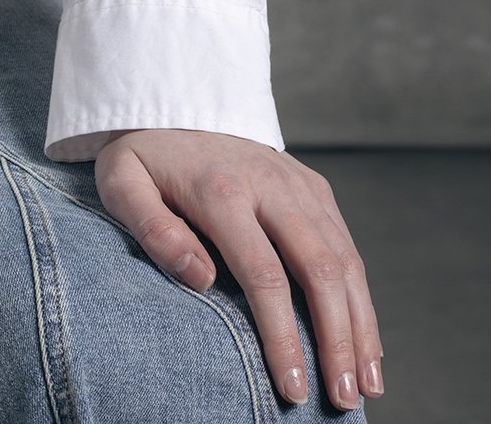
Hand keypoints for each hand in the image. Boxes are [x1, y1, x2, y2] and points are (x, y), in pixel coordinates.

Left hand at [94, 129, 382, 409]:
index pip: (264, 276)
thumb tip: (201, 279)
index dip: (284, 337)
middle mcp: (271, 184)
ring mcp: (298, 183)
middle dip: (337, 341)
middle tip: (343, 400)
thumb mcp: (123, 183)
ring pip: (344, 260)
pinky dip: (362, 295)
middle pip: (320, 271)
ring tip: (367, 385)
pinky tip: (364, 338)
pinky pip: (346, 244)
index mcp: (222, 191)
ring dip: (361, 325)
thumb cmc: (145, 155)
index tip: (292, 388)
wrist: (175, 96)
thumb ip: (153, 229)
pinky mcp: (313, 185)